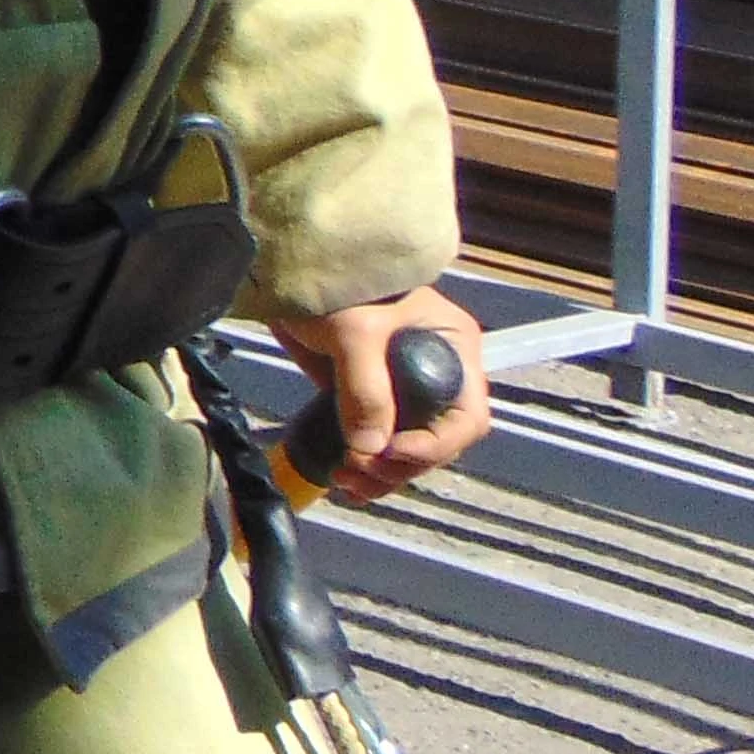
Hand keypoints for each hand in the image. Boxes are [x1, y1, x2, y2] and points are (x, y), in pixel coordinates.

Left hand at [265, 282, 493, 506]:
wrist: (287, 269)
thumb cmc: (335, 285)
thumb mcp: (355, 330)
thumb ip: (365, 388)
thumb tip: (369, 449)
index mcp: (453, 348)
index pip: (466, 416)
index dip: (435, 443)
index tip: (392, 451)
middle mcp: (436, 372)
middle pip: (437, 440)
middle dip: (402, 464)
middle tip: (360, 471)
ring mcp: (401, 388)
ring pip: (406, 449)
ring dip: (381, 474)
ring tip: (347, 483)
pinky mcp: (367, 397)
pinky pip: (376, 442)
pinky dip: (363, 465)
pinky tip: (342, 478)